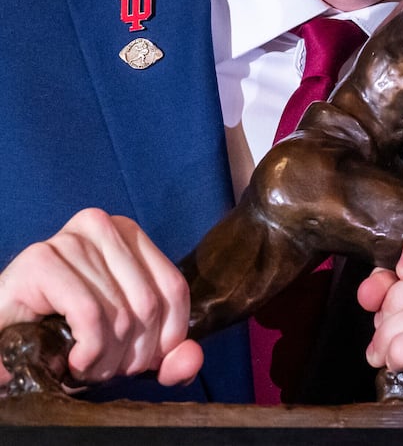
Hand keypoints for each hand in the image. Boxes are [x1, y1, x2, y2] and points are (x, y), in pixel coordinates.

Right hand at [0, 208, 202, 387]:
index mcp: (128, 234)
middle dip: (131, 355)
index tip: (141, 363)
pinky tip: (73, 361)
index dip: (166, 338)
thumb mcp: (124, 346)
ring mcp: (70, 239)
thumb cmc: (61, 339)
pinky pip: (91, 315)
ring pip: (121, 313)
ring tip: (86, 368)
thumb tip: (190, 360)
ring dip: (106, 360)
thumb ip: (164, 353)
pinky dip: (88, 351)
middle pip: (149, 303)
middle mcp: (102, 225)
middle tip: (105, 371)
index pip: (174, 289)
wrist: (3, 344)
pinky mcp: (41, 261)